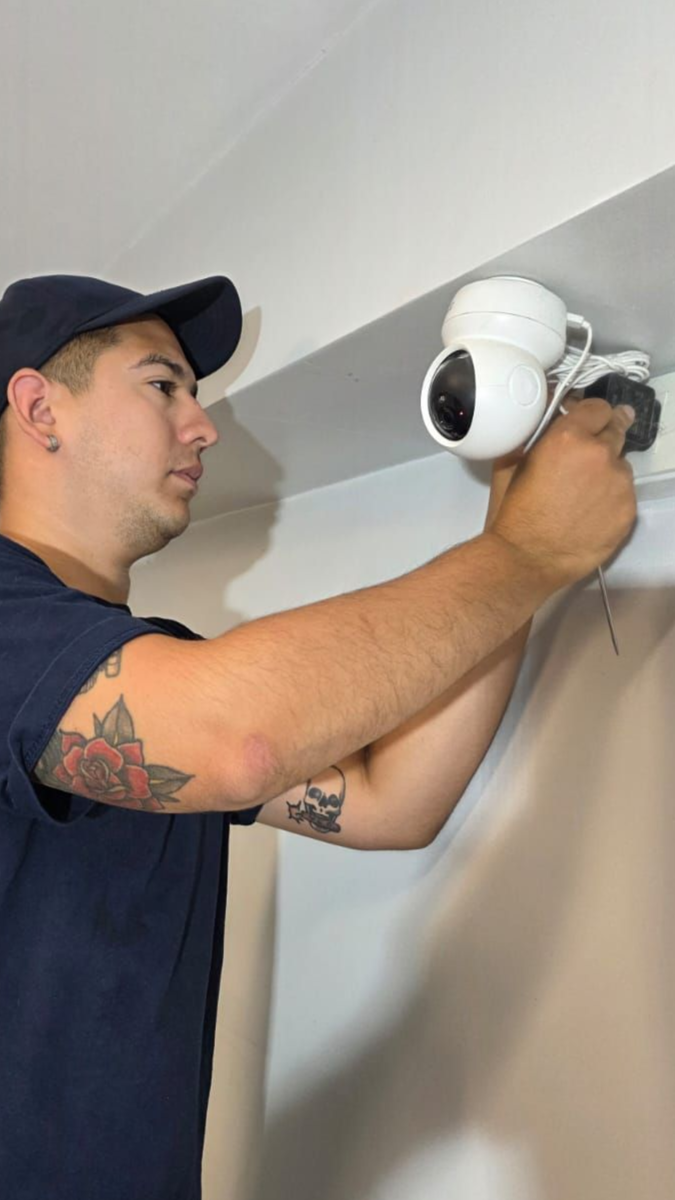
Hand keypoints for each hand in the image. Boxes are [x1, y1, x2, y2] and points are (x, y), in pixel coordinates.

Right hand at [489, 397, 637, 589]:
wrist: (527, 558)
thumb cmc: (516, 515)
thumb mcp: (512, 464)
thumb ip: (533, 437)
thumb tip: (544, 424)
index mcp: (568, 437)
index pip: (598, 407)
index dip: (592, 414)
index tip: (592, 420)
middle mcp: (599, 455)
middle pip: (617, 430)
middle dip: (604, 438)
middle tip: (590, 455)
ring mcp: (619, 483)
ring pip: (621, 465)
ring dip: (608, 472)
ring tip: (583, 495)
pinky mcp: (628, 510)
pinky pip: (625, 494)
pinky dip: (612, 498)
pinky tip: (590, 512)